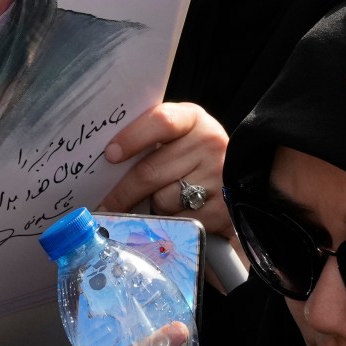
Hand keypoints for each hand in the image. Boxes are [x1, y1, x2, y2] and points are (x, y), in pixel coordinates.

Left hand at [98, 102, 230, 238]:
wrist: (241, 182)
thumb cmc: (193, 159)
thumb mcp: (178, 139)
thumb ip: (149, 143)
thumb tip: (107, 164)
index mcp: (192, 119)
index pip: (160, 122)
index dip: (132, 138)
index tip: (110, 155)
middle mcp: (209, 143)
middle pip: (151, 171)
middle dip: (122, 193)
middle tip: (104, 206)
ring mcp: (218, 176)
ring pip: (162, 200)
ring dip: (151, 209)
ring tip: (157, 206)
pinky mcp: (222, 209)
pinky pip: (179, 222)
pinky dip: (170, 226)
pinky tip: (174, 219)